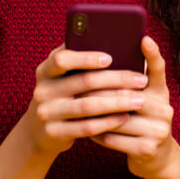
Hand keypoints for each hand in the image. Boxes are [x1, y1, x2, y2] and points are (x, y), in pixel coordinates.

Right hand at [21, 44, 149, 157]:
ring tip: (139, 99)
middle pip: (84, 82)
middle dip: (117, 80)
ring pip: (88, 106)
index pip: (62, 59)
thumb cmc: (61, 95)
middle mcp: (43, 90)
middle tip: (141, 80)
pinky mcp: (55, 133)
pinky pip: (86, 127)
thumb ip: (79, 61)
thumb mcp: (61, 77)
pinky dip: (108, 122)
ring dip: (117, 102)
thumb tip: (115, 45)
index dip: (86, 58)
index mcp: (46, 70)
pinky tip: (125, 116)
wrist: (38, 132)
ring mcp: (47, 113)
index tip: (110, 58)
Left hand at [92, 36, 179, 178]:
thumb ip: (129, 84)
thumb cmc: (140, 122)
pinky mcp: (148, 149)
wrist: (156, 159)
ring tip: (77, 108)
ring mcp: (159, 130)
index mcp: (161, 93)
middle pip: (128, 95)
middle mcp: (165, 109)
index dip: (153, 54)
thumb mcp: (141, 101)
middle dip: (100, 91)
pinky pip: (114, 138)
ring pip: (118, 117)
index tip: (144, 39)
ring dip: (95, 114)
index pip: (159, 69)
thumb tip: (101, 59)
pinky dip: (98, 134)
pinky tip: (86, 130)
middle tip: (78, 85)